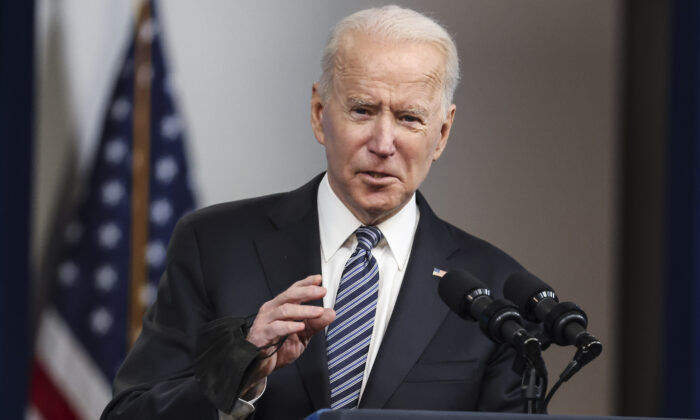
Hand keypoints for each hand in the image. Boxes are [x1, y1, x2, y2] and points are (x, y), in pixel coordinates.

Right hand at [243, 275, 334, 392]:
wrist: (260, 366)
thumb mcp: (302, 336)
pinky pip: (276, 328)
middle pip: (289, 295)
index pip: (294, 291)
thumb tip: (331, 313)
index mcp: (280, 307)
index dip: (306, 283)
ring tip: (318, 311)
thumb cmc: (278, 348)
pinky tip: (300, 326)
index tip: (319, 279)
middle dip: (307, 292)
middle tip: (322, 291)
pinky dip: (289, 326)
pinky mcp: (261, 335)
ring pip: (285, 310)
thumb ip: (315, 324)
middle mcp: (272, 310)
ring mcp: (265, 321)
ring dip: (303, 310)